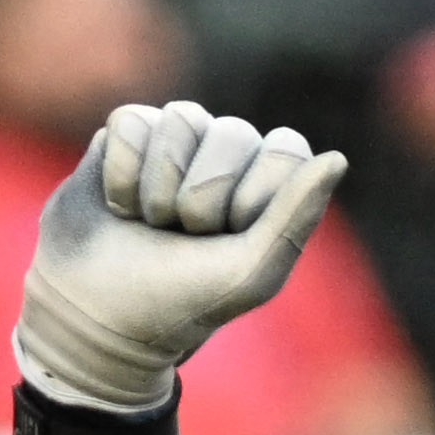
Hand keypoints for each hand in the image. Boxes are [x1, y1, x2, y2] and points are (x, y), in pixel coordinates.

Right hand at [15, 98, 349, 415]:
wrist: (96, 315)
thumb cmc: (181, 300)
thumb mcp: (250, 274)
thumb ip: (296, 217)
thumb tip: (338, 157)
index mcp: (268, 184)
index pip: (286, 149)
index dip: (254, 197)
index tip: (230, 239)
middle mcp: (227, 153)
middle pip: (234, 133)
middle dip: (203, 198)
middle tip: (184, 237)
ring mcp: (176, 140)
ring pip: (181, 119)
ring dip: (158, 189)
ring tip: (150, 224)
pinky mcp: (125, 133)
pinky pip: (131, 122)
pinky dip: (122, 176)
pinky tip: (119, 207)